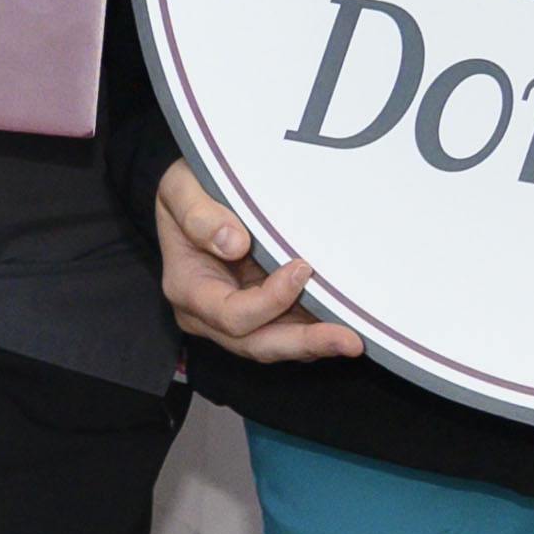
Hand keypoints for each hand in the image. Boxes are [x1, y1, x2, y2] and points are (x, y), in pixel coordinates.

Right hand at [156, 159, 356, 361]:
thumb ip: (199, 215)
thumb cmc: (187, 192)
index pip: (231, 313)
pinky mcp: (260, 312)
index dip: (269, 300)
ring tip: (352, 338)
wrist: (192, 195)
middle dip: (303, 343)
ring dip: (315, 343)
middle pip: (257, 343)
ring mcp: (235, 317)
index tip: (301, 269)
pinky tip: (342, 323)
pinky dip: (314, 330)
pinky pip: (287, 330)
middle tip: (347, 339)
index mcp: (188, 289)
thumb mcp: (181, 189)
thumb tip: (233, 243)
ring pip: (276, 344)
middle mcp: (208, 314)